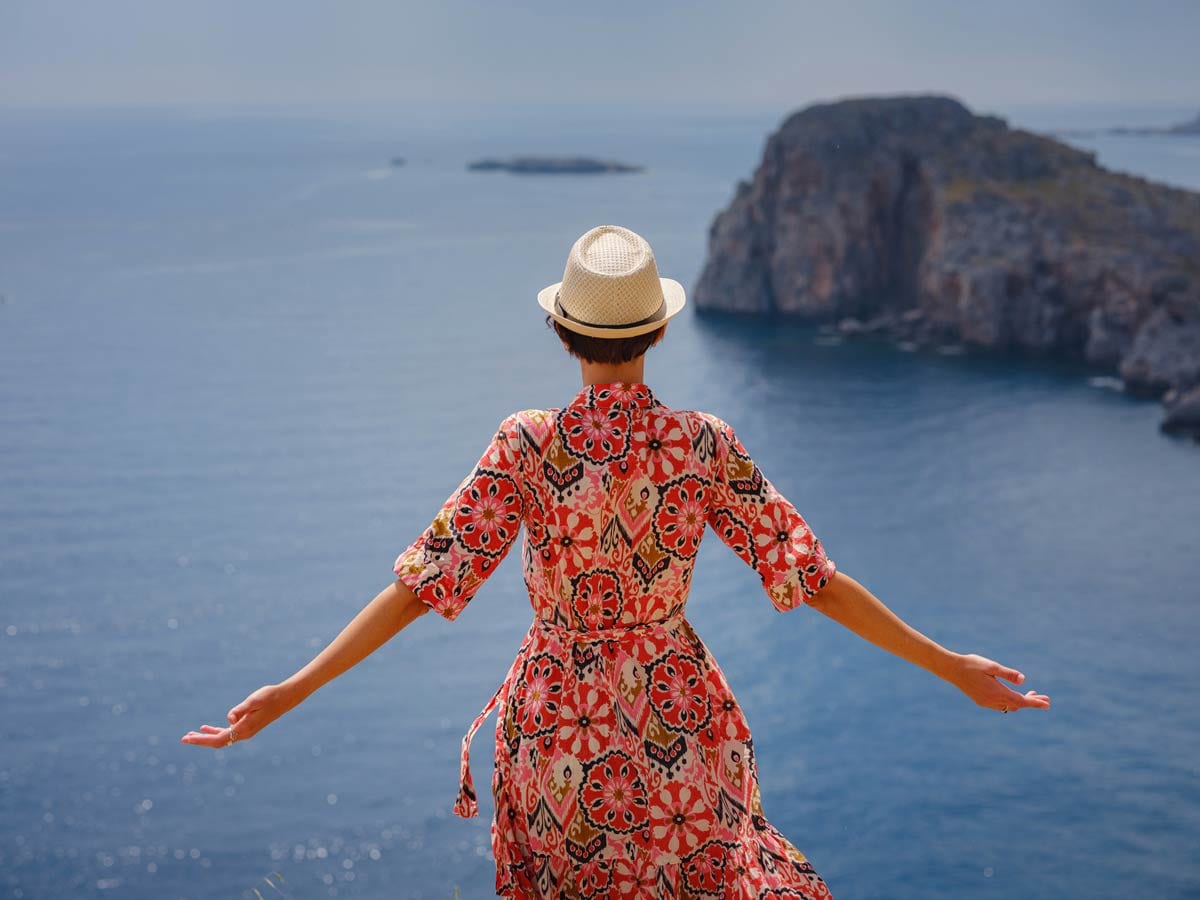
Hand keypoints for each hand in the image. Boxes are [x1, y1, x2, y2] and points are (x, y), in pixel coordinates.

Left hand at [180, 683, 298, 748]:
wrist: (285, 698)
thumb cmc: (270, 696)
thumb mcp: (255, 699)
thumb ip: (241, 709)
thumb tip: (229, 718)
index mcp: (245, 728)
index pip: (219, 738)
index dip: (203, 740)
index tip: (189, 738)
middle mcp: (244, 733)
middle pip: (218, 741)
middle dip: (200, 741)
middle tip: (183, 738)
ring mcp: (245, 731)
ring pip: (221, 738)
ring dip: (206, 737)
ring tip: (191, 734)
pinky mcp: (246, 726)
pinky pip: (227, 732)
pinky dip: (215, 731)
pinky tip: (205, 727)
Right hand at [944, 653, 1050, 713]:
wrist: (951, 669)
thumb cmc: (971, 664)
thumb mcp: (991, 666)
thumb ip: (1008, 674)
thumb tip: (1023, 681)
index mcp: (997, 692)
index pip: (1021, 701)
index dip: (1035, 703)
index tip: (1047, 704)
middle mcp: (992, 701)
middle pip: (1017, 705)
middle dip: (1032, 702)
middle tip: (1045, 699)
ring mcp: (986, 702)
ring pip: (1009, 706)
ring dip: (1021, 701)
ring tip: (1032, 694)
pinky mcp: (981, 701)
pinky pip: (1001, 705)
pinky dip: (1011, 701)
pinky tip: (1013, 694)